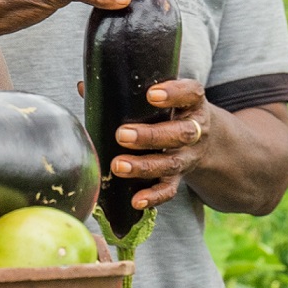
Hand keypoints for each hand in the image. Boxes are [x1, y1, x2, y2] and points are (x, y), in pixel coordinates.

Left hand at [115, 80, 211, 210]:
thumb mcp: (163, 98)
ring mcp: (188, 156)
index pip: (191, 93)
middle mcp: (195, 131)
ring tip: (118, 166)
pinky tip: (136, 200)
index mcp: (192, 104)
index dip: (174, 94)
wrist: (204, 140)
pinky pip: (169, 189)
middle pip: (181, 133)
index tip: (151, 94)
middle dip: (151, 136)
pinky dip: (153, 196)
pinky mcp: (179, 177)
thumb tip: (84, 87)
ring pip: (171, 163)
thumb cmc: (173, 112)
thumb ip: (131, 93)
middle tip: (122, 135)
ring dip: (144, 166)